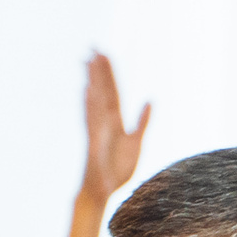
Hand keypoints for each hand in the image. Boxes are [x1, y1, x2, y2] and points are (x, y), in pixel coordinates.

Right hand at [82, 52, 151, 200]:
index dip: (110, 73)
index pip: (113, 92)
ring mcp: (97, 130)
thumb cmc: (117, 168)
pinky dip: (88, 104)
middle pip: (102, 91)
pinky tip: (86, 90)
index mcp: (115, 121)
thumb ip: (143, 121)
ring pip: (94, 101)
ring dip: (92, 81)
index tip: (105, 53)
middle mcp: (104, 122)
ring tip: (88, 61)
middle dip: (99, 70)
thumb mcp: (136, 142)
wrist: (104, 190)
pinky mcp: (93, 142)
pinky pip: (91, 120)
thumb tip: (150, 101)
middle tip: (93, 46)